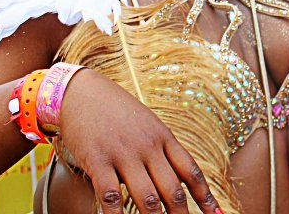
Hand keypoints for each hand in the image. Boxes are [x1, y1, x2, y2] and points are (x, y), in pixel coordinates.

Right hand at [59, 69, 222, 213]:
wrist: (83, 91)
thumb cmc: (116, 110)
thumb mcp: (147, 123)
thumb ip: (161, 149)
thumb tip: (177, 176)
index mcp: (164, 137)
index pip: (190, 171)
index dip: (205, 196)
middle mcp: (148, 147)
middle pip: (172, 190)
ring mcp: (124, 154)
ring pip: (147, 197)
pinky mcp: (98, 160)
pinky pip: (111, 195)